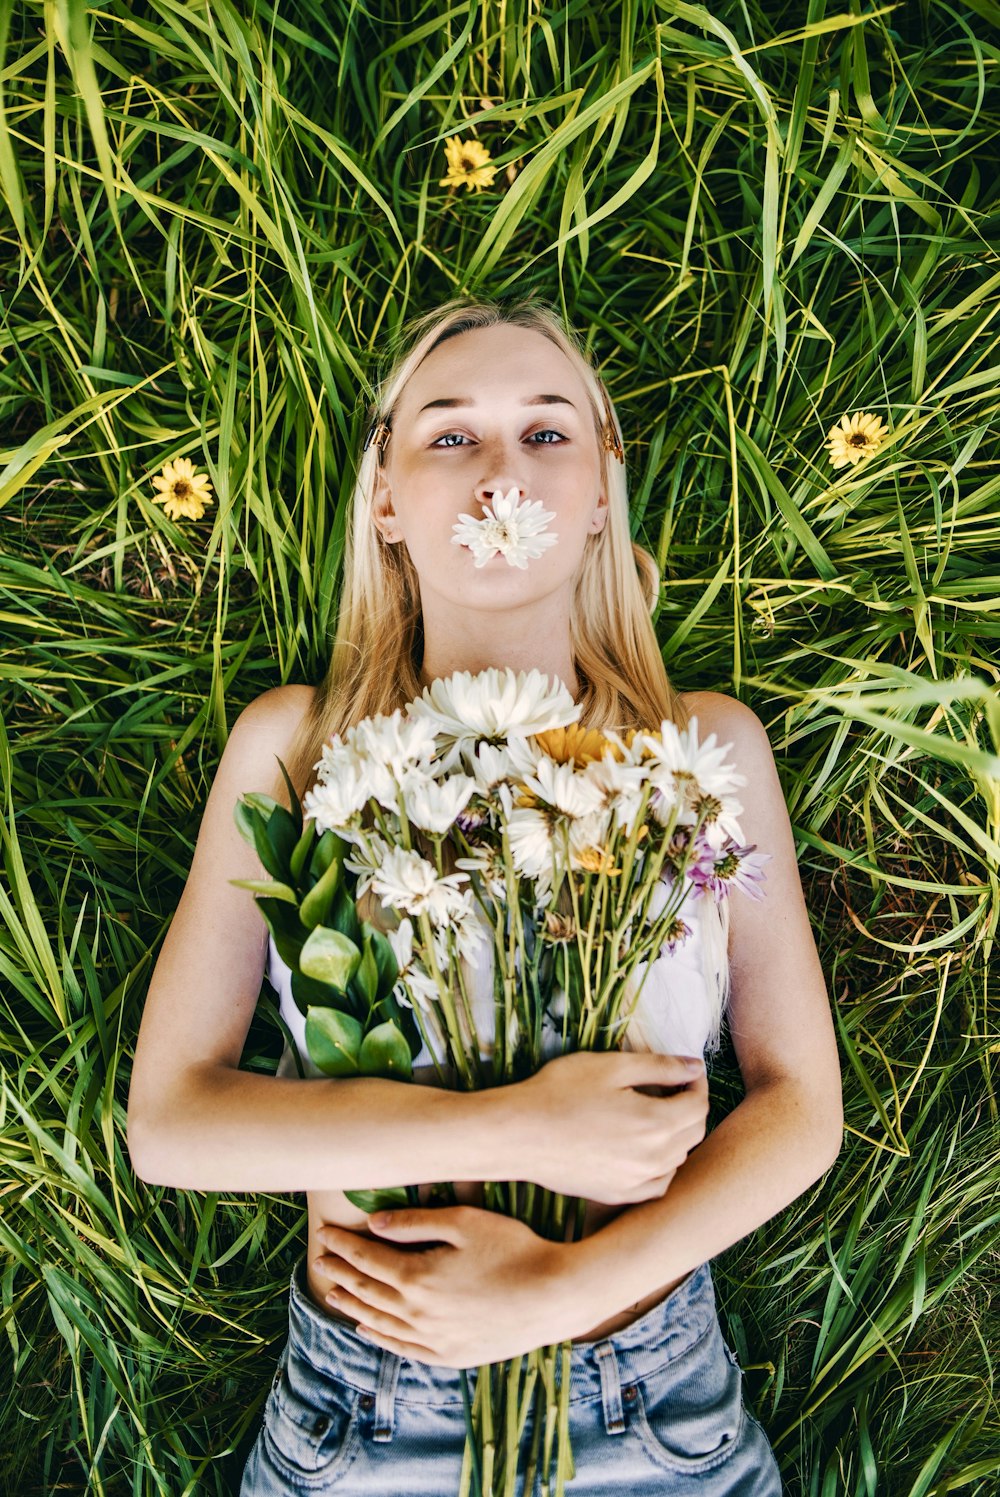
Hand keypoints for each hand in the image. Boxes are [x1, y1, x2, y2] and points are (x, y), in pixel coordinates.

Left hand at [312, 1206, 585, 1366]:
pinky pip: (403, 1348)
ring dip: (353, 1305)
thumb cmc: (514, 1249)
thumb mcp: (465, 1222)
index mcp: (418, 1278)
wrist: (555, 1296)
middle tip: (321, 1259)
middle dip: (341, 1272)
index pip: (368, 1259)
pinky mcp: (451, 1356)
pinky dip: (380, 1337)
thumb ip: (416, 1222)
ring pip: (380, 1322)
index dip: (344, 1245)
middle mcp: (418, 1314)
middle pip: (368, 1291)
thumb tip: (374, 1223)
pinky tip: (367, 1328)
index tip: (325, 1233)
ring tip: (332, 1293)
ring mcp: (434, 1340)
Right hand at [517, 1050, 708, 1203]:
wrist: (517, 1134)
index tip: (686, 1071)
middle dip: (691, 1107)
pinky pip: (657, 1184)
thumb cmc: (559, 1093)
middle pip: (693, 1133)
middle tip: (674, 1088)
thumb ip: (659, 1066)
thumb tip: (694, 1066)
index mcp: (656, 1124)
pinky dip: (662, 1166)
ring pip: (678, 1159)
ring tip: (658, 1113)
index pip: (698, 1104)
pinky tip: (647, 1151)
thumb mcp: (611, 1066)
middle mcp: (654, 1159)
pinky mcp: (616, 1195)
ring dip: (678, 1135)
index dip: (697, 1083)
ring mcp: (635, 1182)